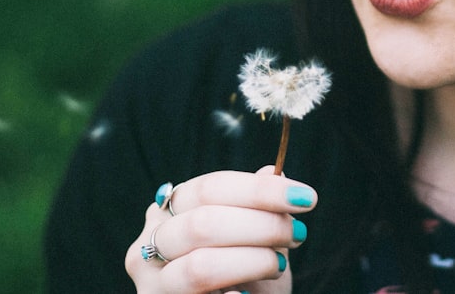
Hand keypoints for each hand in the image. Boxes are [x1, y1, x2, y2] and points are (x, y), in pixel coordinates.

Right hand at [125, 166, 316, 293]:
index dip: (261, 190)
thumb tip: (275, 172)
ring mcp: (152, 284)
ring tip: (280, 264)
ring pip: (201, 266)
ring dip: (252, 261)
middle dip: (262, 225)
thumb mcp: (254, 240)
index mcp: (170, 211)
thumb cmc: (243, 277)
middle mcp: (149, 244)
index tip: (305, 197)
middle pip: (204, 222)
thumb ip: (259, 208)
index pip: (211, 187)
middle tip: (298, 234)